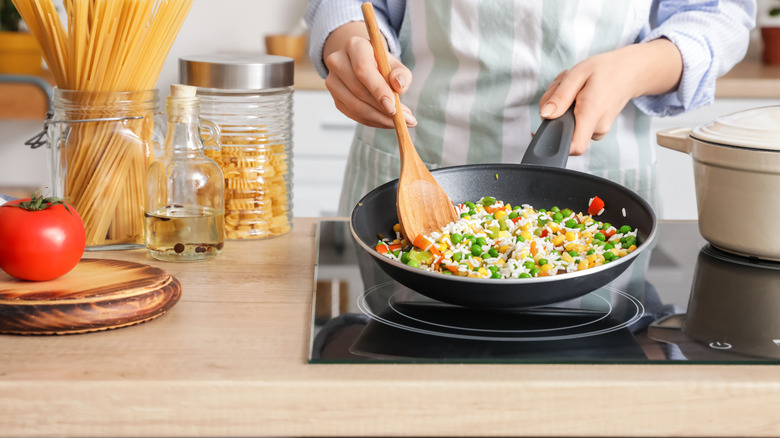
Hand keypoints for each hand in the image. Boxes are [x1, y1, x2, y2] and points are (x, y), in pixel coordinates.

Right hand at [322, 21, 415, 127]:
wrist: (364, 65)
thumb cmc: (382, 64)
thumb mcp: (395, 65)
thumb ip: (401, 74)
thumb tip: (399, 86)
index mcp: (354, 46)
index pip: (363, 69)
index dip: (378, 89)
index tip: (393, 107)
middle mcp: (337, 61)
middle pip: (358, 90)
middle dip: (382, 109)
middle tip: (404, 119)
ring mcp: (333, 81)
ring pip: (355, 106)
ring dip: (379, 118)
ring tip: (398, 122)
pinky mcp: (335, 98)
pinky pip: (353, 114)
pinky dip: (372, 120)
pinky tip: (386, 121)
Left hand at [539, 38, 682, 154]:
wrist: (630, 71)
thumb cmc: (605, 70)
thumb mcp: (578, 74)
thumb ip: (560, 96)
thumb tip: (545, 115)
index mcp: (592, 115)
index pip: (574, 147)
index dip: (555, 142)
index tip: (547, 127)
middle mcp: (597, 128)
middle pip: (563, 131)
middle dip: (555, 111)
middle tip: (562, 89)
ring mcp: (599, 131)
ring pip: (568, 126)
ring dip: (562, 107)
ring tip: (573, 89)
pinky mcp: (597, 128)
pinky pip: (576, 124)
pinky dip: (571, 110)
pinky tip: (578, 95)